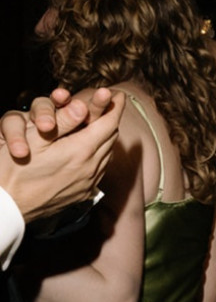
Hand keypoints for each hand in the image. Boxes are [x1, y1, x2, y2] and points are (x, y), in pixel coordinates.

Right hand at [0, 90, 122, 221]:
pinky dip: (100, 155)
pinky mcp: (82, 194)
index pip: (109, 124)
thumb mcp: (36, 138)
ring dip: (107, 138)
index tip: (118, 94)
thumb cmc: (14, 169)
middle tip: (111, 105)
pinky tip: (92, 150)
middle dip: (112, 119)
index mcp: (81, 151)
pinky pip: (100, 170)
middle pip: (111, 139)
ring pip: (107, 155)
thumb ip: (63, 121)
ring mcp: (88, 184)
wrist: (7, 207)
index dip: (115, 106)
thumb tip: (84, 106)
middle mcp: (90, 169)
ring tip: (103, 124)